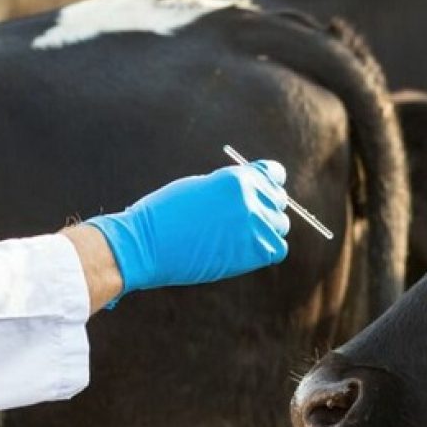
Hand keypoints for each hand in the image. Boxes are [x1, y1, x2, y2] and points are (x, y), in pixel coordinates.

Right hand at [86, 161, 290, 298]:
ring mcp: (254, 225)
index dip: (267, 184)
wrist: (147, 246)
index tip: (258, 195)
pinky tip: (242, 252)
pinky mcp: (254, 251)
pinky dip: (265, 251)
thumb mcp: (200, 188)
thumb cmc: (165, 216)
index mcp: (236, 177)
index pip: (274, 174)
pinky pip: (277, 250)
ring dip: (264, 232)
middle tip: (239, 224)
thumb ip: (231, 190)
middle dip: (263, 209)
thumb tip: (254, 198)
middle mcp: (250, 197)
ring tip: (235, 239)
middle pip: (278, 201)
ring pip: (279, 226)